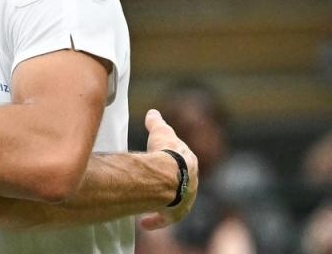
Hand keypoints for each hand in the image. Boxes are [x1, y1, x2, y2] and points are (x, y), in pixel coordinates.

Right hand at [139, 109, 198, 230]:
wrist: (167, 176)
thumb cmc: (165, 152)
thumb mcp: (160, 131)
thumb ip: (156, 122)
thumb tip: (153, 113)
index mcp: (191, 163)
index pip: (184, 161)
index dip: (173, 160)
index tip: (165, 161)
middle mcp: (191, 184)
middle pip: (180, 183)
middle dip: (170, 183)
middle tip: (157, 183)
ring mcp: (184, 200)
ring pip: (174, 202)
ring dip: (163, 202)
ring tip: (149, 202)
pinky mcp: (174, 214)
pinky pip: (164, 219)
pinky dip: (154, 220)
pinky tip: (143, 223)